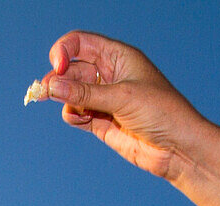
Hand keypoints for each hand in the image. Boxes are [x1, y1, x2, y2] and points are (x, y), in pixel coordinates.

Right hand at [41, 30, 206, 181]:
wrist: (176, 148)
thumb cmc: (160, 112)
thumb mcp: (122, 97)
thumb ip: (85, 93)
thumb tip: (51, 87)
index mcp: (118, 57)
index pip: (81, 43)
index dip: (64, 51)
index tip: (57, 67)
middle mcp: (109, 75)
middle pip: (71, 69)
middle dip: (57, 79)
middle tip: (43, 93)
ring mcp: (104, 99)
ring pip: (70, 93)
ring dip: (64, 99)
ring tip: (73, 109)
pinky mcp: (100, 122)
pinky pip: (76, 113)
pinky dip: (73, 115)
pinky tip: (81, 119)